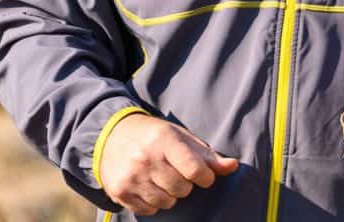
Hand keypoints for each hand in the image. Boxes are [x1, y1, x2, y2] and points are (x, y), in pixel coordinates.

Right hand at [98, 113, 238, 214]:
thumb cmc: (153, 135)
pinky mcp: (120, 191)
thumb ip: (207, 155)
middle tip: (175, 172)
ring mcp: (131, 176)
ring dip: (169, 194)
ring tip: (161, 178)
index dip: (204, 177)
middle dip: (184, 184)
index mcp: (164, 140)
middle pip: (182, 189)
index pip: (195, 169)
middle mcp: (146, 158)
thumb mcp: (180, 137)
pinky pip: (149, 210)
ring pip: (167, 202)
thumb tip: (233, 166)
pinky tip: (148, 185)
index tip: (202, 175)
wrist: (110, 135)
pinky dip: (153, 202)